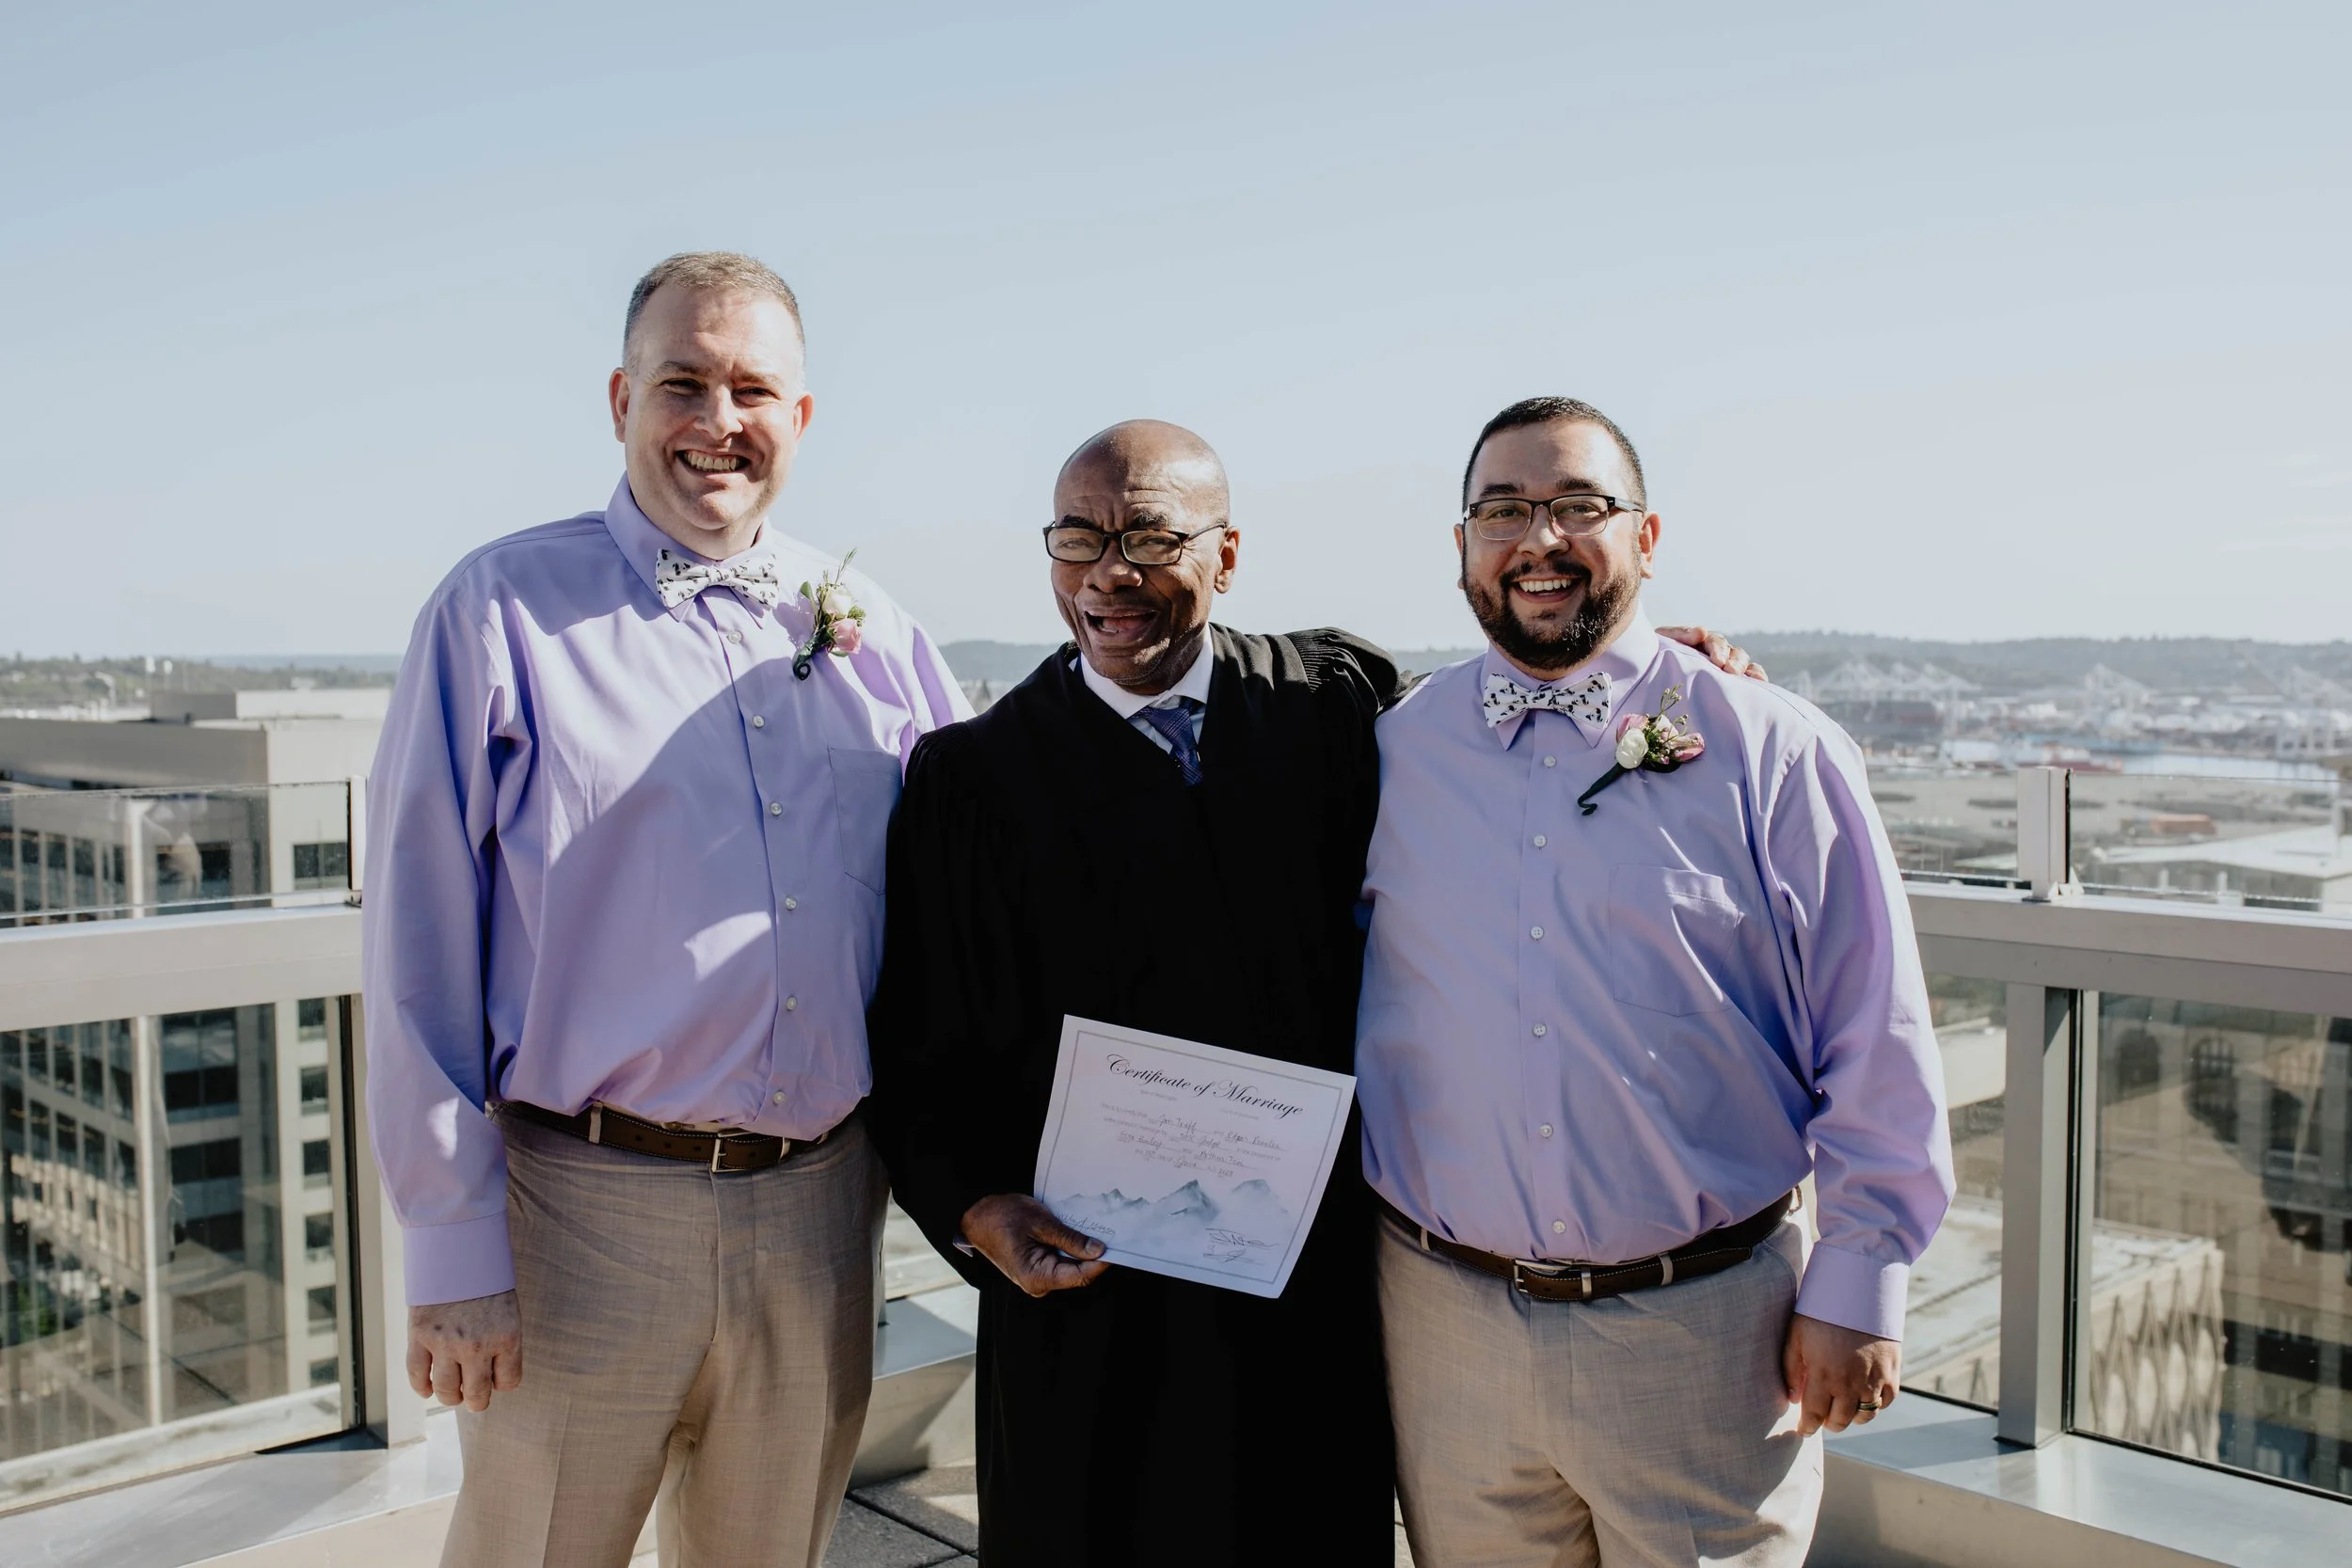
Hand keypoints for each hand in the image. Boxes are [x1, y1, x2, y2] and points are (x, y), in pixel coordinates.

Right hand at [408, 1289, 522, 1411]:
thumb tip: (492, 1378)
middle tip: (473, 1397)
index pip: (509, 1382)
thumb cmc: (485, 1279)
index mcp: (507, 1335)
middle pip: (477, 1394)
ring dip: (450, 1396)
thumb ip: (500, 1341)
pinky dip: (422, 1387)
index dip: (502, 1382)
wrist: (457, 1248)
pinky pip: (417, 1375)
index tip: (496, 1377)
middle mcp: (477, 1344)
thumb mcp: (506, 1308)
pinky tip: (427, 1388)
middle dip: (477, 1400)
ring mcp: (446, 1342)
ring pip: (446, 1391)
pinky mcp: (420, 1336)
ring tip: (452, 1392)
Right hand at [961, 1194, 1110, 1297]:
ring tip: (1090, 1227)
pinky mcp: (1037, 1268)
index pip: (1080, 1276)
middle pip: (1077, 1273)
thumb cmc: (1002, 1217)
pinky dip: (1069, 1248)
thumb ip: (1070, 1239)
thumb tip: (1098, 1251)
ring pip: (1070, 1267)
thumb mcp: (1040, 1223)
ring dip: (1080, 1249)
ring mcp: (1037, 1277)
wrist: (977, 1215)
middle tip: (1109, 1231)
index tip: (1118, 1245)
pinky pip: (1060, 1261)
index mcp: (1037, 1277)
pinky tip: (1074, 1231)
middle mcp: (1038, 1284)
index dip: (1101, 1262)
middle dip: (1092, 1254)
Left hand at [1658, 624, 1766, 682]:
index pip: (1716, 641)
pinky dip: (1756, 678)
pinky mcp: (1730, 683)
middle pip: (1734, 652)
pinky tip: (1760, 684)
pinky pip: (1748, 678)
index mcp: (1702, 642)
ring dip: (1747, 670)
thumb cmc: (1656, 657)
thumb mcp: (1664, 643)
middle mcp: (1718, 652)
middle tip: (1730, 671)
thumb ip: (1681, 635)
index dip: (1718, 649)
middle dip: (1734, 661)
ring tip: (1748, 679)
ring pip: (1744, 664)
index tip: (1718, 661)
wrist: (1650, 673)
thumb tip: (1702, 631)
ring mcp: (1726, 667)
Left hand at [1782, 1312, 1898, 1434]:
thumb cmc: (1821, 1312)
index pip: (1815, 1414)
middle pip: (1841, 1420)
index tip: (1804, 1431)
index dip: (1808, 1427)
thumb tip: (1793, 1399)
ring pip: (1865, 1416)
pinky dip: (1876, 1405)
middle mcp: (1850, 1383)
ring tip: (1843, 1408)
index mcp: (1823, 1375)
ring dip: (1852, 1417)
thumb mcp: (1796, 1337)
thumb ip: (1791, 1370)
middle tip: (1823, 1418)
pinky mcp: (1892, 1372)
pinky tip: (1865, 1398)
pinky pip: (1886, 1402)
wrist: (1858, 1291)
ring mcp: (1873, 1379)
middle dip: (1829, 1423)